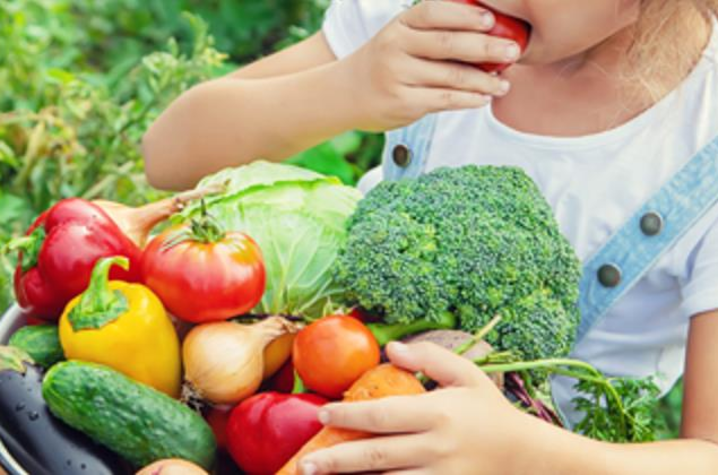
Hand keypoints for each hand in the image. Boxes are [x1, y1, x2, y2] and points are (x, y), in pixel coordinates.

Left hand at [299, 341, 535, 474]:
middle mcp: (436, 448)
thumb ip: (429, 357)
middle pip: (377, 454)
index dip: (350, 414)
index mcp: (438, 412)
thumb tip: (390, 348)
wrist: (524, 456)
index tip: (323, 414)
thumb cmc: (489, 411)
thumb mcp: (467, 374)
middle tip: (305, 464)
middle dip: (337, 460)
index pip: (384, 414)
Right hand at [341, 1, 521, 131]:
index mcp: (399, 25)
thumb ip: (432, 31)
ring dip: (483, 81)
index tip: (492, 20)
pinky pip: (443, 100)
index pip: (435, 13)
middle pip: (448, 45)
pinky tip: (484, 98)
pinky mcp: (402, 103)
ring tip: (505, 84)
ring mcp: (397, 76)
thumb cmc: (386, 62)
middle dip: (485, 48)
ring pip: (450, 77)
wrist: (346, 94)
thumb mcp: (400, 36)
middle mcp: (395, 47)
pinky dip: (468, 100)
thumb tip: (489, 32)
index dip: (465, 15)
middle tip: (513, 51)